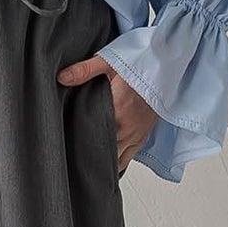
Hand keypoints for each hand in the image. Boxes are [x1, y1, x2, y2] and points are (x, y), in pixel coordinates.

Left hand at [57, 58, 156, 177]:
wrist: (165, 67)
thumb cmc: (140, 65)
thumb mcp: (109, 63)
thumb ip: (84, 70)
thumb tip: (62, 77)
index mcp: (117, 112)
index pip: (92, 136)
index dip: (79, 143)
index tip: (67, 145)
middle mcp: (127, 129)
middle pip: (102, 152)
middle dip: (88, 155)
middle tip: (74, 156)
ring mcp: (135, 136)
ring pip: (115, 160)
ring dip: (102, 161)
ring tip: (87, 163)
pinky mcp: (142, 138)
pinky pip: (127, 160)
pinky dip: (115, 163)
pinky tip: (105, 163)